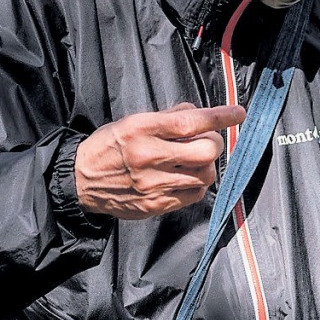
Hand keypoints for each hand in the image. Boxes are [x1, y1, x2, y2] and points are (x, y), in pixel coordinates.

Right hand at [74, 103, 245, 218]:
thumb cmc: (108, 146)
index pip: (191, 122)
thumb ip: (168, 116)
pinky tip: (184, 177)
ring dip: (206, 165)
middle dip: (213, 143)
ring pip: (205, 176)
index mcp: (143, 129)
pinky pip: (193, 196)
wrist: (80, 180)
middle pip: (206, 151)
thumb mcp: (133, 120)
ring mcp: (153, 185)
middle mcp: (149, 157)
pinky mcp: (154, 206)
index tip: (239, 113)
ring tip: (191, 160)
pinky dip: (196, 185)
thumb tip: (198, 113)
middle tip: (204, 141)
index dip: (221, 116)